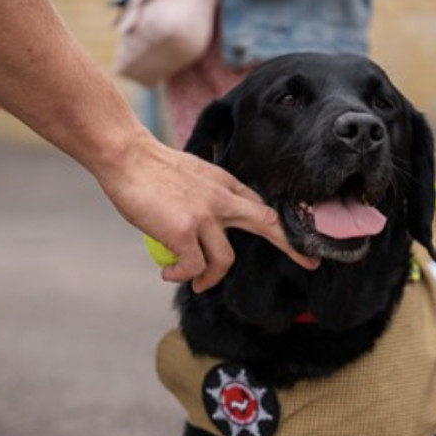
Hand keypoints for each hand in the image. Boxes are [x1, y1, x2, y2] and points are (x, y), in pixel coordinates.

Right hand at [99, 136, 318, 292]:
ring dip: (208, 279)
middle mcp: (222, 199)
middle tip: (309, 263)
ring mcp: (204, 215)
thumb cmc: (150, 167)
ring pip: (224, 261)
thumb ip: (210, 195)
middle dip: (292, 245)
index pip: (261, 207)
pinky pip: (192, 267)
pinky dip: (181, 275)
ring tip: (190, 280)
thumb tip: (213, 221)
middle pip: (267, 224)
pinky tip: (168, 272)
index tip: (303, 243)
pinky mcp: (182, 231)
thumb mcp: (193, 175)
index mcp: (225, 184)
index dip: (283, 228)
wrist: (126, 156)